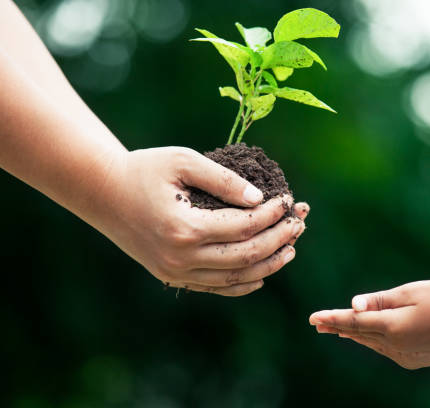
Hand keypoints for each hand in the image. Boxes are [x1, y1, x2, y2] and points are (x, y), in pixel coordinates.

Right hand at [94, 147, 307, 295]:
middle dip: (279, 239)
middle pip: (246, 256)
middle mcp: (181, 258)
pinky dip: (242, 283)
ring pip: (235, 277)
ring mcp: (176, 272)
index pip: (245, 227)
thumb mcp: (184, 161)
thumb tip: (259, 200)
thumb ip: (224, 179)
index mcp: (186, 227)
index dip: (273, 214)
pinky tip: (262, 274)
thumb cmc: (144, 169)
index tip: (288, 200)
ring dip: (269, 264)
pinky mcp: (172, 278)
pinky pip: (216, 287)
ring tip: (291, 249)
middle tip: (299, 224)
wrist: (103, 192)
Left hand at [309, 279, 429, 367]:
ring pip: (371, 342)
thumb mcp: (409, 292)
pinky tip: (365, 337)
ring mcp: (403, 354)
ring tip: (335, 329)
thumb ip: (379, 300)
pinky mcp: (412, 359)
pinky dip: (372, 341)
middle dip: (337, 326)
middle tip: (317, 323)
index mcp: (391, 326)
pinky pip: (384, 348)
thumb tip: (353, 306)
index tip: (313, 317)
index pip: (354, 320)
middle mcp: (394, 344)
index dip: (332, 317)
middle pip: (359, 333)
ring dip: (353, 334)